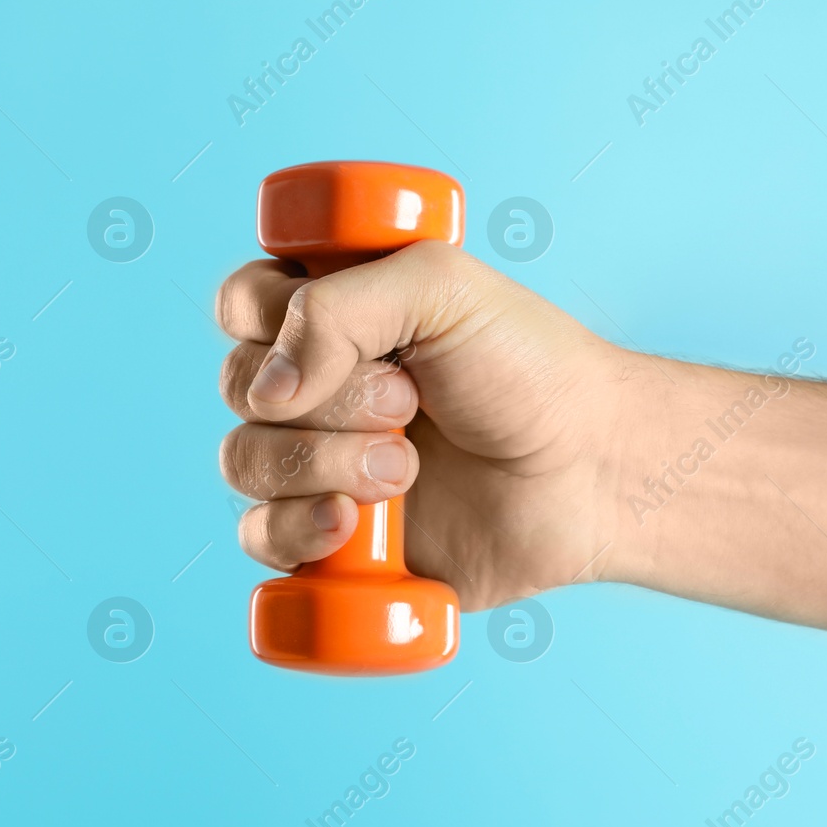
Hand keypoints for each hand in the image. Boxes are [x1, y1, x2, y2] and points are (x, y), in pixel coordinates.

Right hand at [216, 240, 639, 610]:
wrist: (587, 471)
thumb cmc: (530, 368)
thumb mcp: (441, 287)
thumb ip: (337, 307)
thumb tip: (267, 390)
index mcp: (330, 312)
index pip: (240, 304)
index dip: (271, 322)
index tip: (357, 341)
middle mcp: (312, 386)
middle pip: (238, 387)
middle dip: (326, 400)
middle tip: (409, 403)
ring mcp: (315, 464)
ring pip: (244, 462)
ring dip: (324, 464)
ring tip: (405, 470)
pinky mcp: (327, 539)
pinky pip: (259, 539)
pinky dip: (299, 532)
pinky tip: (354, 529)